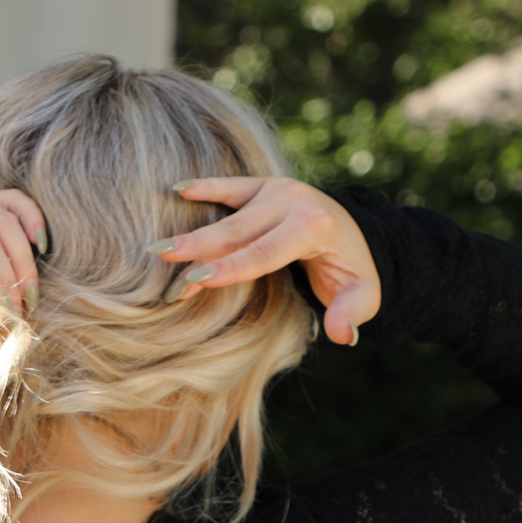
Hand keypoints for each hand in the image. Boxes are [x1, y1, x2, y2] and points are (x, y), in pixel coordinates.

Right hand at [148, 177, 380, 345]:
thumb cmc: (354, 270)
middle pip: (237, 232)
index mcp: (313, 226)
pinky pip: (231, 187)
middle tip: (161, 259)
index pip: (263, 252)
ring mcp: (277, 189)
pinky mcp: (265, 185)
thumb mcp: (363, 297)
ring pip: (227, 216)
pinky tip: (176, 189)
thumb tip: (343, 337)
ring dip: (192, 233)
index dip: (229, 268)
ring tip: (157, 248)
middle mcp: (293, 200)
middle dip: (197, 250)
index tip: (196, 280)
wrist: (357, 230)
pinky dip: (204, 187)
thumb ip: (351, 315)